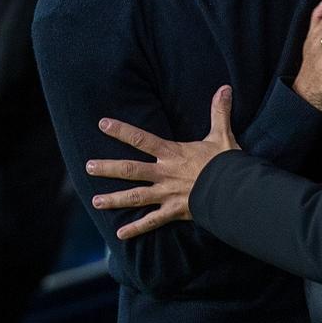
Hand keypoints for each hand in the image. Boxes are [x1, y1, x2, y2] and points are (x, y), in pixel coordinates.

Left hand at [87, 86, 240, 238]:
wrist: (233, 190)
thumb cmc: (226, 163)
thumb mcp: (222, 135)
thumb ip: (219, 112)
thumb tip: (226, 88)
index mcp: (172, 153)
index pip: (142, 139)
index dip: (121, 131)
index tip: (102, 125)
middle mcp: (164, 173)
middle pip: (130, 170)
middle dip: (108, 168)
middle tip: (88, 167)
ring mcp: (166, 194)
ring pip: (135, 197)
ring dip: (114, 199)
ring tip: (95, 201)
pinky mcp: (174, 212)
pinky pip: (151, 221)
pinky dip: (136, 229)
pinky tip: (120, 234)